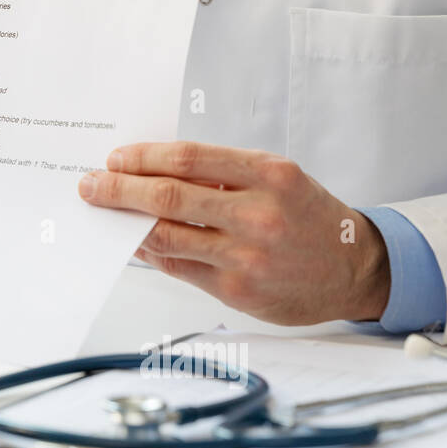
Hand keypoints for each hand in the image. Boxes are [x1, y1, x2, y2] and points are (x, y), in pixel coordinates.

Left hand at [78, 142, 390, 325]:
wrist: (354, 269)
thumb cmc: (309, 218)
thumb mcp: (278, 179)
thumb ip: (223, 175)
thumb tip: (155, 173)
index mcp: (268, 175)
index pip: (187, 159)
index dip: (143, 158)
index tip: (117, 159)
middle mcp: (257, 214)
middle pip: (168, 197)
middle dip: (119, 189)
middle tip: (91, 184)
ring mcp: (245, 255)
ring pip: (166, 235)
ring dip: (125, 223)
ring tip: (104, 214)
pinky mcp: (235, 289)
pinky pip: (177, 266)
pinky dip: (149, 251)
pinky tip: (133, 242)